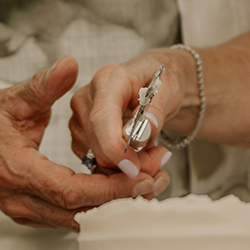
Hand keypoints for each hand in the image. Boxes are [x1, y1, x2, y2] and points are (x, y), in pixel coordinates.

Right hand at [0, 57, 160, 229]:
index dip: (110, 188)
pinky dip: (93, 207)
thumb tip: (71, 64)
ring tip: (145, 183)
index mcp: (16, 171)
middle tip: (156, 180)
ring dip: (111, 206)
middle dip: (121, 200)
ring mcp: (20, 212)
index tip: (141, 175)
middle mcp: (18, 200)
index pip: (72, 192)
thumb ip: (45, 84)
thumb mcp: (14, 97)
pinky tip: (116, 188)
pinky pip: (66, 218)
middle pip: (81, 214)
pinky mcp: (25, 215)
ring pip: (76, 221)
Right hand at [69, 48, 193, 181]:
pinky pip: (97, 163)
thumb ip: (158, 108)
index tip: (134, 169)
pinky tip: (136, 154)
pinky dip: (119, 167)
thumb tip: (147, 126)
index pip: (101, 118)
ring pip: (98, 159)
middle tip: (160, 157)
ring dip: (128, 166)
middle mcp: (87, 98)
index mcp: (108, 80)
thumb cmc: (160, 83)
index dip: (115, 148)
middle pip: (99, 145)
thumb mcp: (170, 89)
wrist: (154, 86)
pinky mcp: (80, 136)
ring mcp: (80, 119)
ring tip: (151, 150)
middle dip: (131, 162)